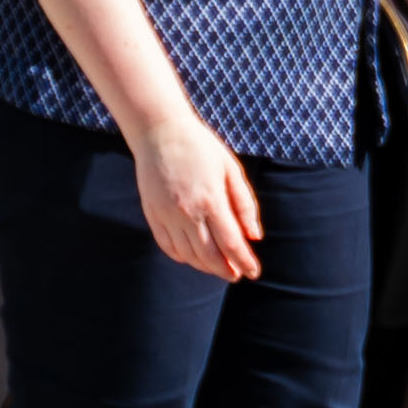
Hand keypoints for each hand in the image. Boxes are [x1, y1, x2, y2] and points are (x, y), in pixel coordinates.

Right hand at [129, 114, 265, 280]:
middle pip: (209, 256)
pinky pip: (167, 246)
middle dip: (225, 270)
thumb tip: (255, 237)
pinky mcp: (152, 214)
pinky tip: (193, 257)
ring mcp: (167, 215)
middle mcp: (188, 212)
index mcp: (211, 200)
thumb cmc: (201, 148)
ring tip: (218, 267)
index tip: (253, 272)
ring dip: (205, 266)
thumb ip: (244, 205)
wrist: (159, 132)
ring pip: (188, 255)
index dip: (244, 261)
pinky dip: (182, 257)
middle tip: (237, 275)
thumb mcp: (231, 169)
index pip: (231, 243)